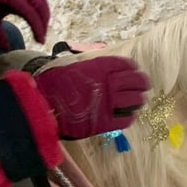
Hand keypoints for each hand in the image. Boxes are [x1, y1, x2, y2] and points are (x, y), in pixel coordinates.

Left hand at [0, 0, 49, 45]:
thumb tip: (8, 48)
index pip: (30, 12)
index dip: (37, 27)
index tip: (40, 41)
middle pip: (40, 5)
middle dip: (43, 23)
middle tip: (41, 40)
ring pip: (40, 1)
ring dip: (44, 16)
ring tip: (41, 32)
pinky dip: (39, 10)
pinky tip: (38, 21)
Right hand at [35, 56, 150, 140]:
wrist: (42, 104)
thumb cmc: (54, 84)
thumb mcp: (74, 67)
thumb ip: (92, 68)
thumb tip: (105, 70)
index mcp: (99, 67)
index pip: (125, 65)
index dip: (133, 68)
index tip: (135, 71)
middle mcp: (107, 83)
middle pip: (135, 81)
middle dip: (142, 83)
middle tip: (144, 86)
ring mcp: (107, 103)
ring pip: (134, 100)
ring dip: (138, 100)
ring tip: (138, 101)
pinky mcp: (103, 122)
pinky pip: (125, 119)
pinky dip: (130, 117)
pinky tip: (129, 116)